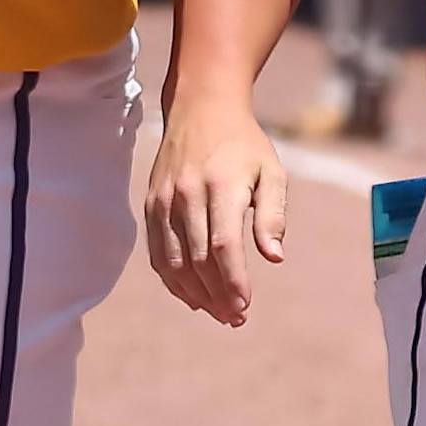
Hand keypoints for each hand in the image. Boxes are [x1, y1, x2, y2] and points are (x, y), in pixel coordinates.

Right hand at [142, 96, 289, 326]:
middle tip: (235, 318)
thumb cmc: (244, 144)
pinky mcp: (151, 205)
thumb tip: (274, 257)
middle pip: (198, 260)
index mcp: (220, 186)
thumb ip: (272, 215)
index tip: (245, 306)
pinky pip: (157, 252)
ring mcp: (163, 200)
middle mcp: (186, 194)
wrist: (201, 108)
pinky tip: (192, 295)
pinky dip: (173, 279)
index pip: (223, 246)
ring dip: (194, 293)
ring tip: (217, 312)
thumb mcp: (271, 172)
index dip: (233, 281)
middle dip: (217, 295)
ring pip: (173, 261)